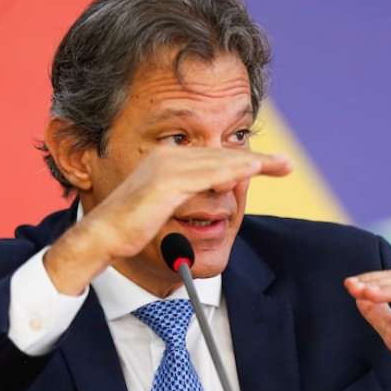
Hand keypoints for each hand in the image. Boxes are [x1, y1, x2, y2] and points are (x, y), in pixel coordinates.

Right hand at [46, 146, 290, 293]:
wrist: (104, 236)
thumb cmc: (133, 229)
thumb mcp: (169, 209)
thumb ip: (194, 197)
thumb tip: (226, 189)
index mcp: (168, 160)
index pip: (213, 156)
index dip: (243, 160)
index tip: (269, 164)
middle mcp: (168, 157)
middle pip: (221, 155)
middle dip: (256, 159)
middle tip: (285, 163)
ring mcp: (167, 166)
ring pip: (219, 162)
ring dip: (252, 164)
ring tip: (279, 165)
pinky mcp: (167, 182)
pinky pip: (208, 175)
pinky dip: (233, 171)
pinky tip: (253, 172)